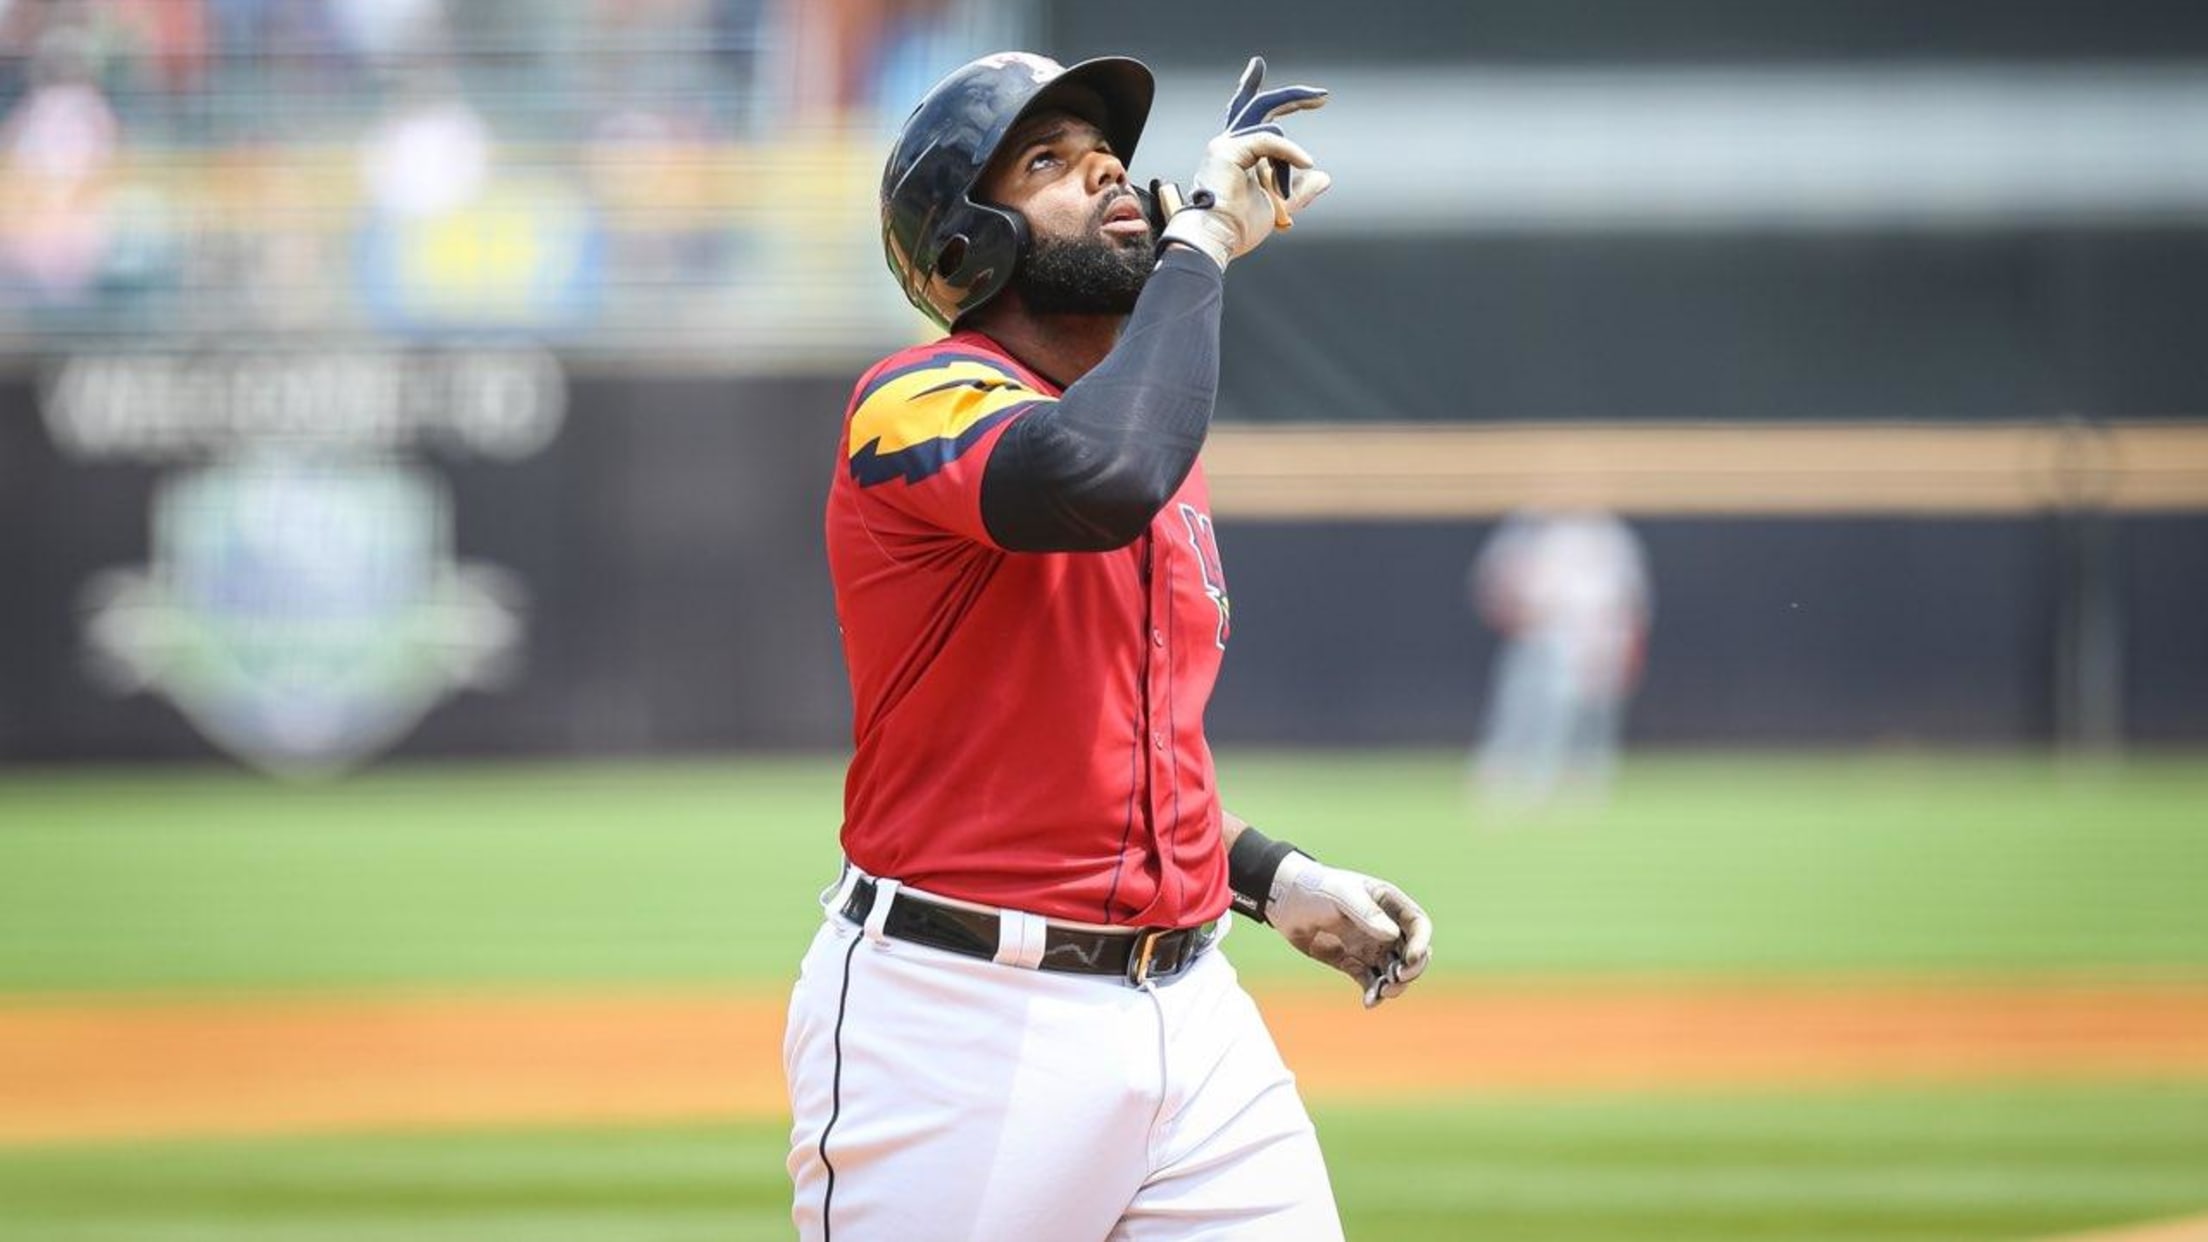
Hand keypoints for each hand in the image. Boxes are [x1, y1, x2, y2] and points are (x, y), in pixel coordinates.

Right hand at [1158, 56, 1331, 269]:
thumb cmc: (1238, 228)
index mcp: (1235, 154)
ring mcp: (1225, 145)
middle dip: (1291, 96)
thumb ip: (1299, 190)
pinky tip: (1306, 163)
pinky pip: (1271, 140)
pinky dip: (1290, 152)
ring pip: (1272, 127)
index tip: (1298, 91)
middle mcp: (1227, 144)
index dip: (1262, 93)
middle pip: (1258, 105)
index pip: (1249, 116)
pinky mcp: (1228, 150)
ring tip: (1288, 186)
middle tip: (1323, 96)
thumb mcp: (1279, 205)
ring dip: (1290, 156)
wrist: (1216, 240)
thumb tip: (1323, 177)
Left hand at [1265, 852, 1432, 1007]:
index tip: (1410, 959)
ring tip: (1382, 993)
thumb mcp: (1341, 895)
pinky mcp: (1353, 963)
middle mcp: (1384, 927)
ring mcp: (1370, 946)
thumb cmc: (1315, 889)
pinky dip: (1374, 993)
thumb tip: (1392, 935)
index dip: (1420, 942)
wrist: (1285, 902)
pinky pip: (1371, 982)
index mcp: (1388, 903)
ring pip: (1394, 971)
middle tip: (1397, 978)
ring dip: (1395, 985)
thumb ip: (1367, 913)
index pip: (1417, 924)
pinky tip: (1369, 1002)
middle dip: (1411, 968)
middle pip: (1412, 952)